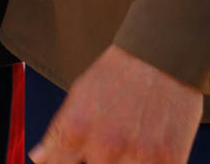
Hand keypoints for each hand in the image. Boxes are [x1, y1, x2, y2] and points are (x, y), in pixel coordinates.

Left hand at [29, 45, 202, 163]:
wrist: (164, 57)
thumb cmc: (119, 74)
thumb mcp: (79, 95)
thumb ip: (58, 133)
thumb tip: (39, 158)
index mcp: (77, 130)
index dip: (63, 163)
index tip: (78, 156)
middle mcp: (105, 147)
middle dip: (100, 159)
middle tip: (110, 139)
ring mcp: (139, 157)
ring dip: (125, 162)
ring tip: (131, 140)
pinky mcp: (170, 161)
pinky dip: (150, 162)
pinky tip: (149, 146)